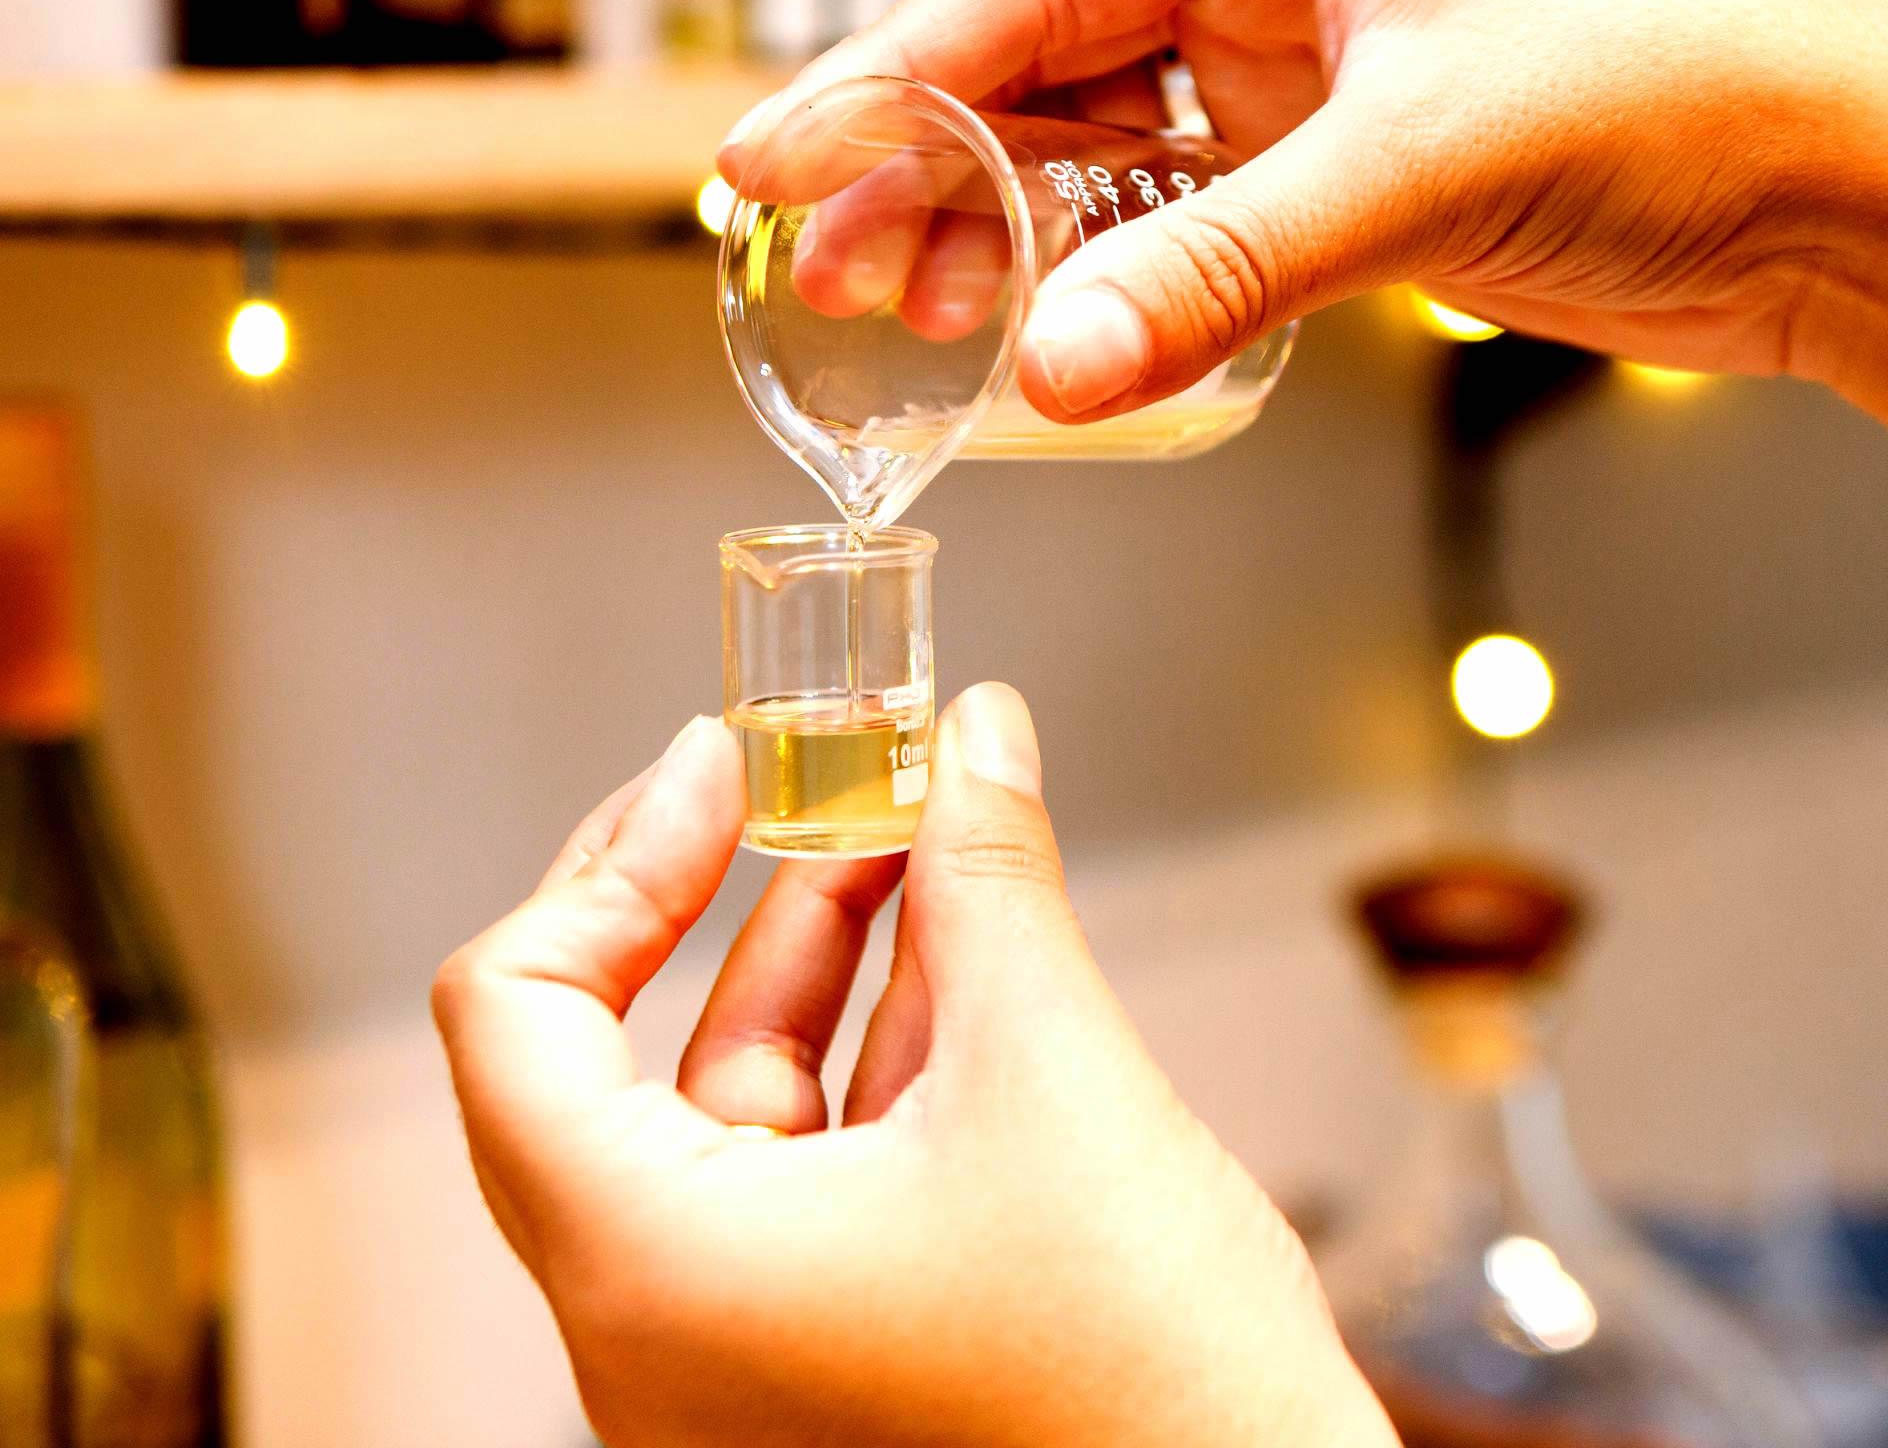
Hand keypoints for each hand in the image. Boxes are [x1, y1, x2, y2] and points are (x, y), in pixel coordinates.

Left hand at [434, 684, 1395, 1447]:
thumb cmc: (1149, 1395)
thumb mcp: (1055, 1075)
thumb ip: (990, 878)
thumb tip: (975, 732)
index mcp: (654, 1276)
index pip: (512, 1019)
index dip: (611, 862)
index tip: (713, 768)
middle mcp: (660, 1338)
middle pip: (616, 1057)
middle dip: (726, 899)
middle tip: (795, 780)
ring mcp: (741, 1360)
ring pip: (733, 1106)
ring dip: (821, 955)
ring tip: (912, 837)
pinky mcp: (824, 1359)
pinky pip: (805, 1168)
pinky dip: (870, 1047)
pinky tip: (951, 947)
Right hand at [720, 0, 1887, 504]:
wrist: (1833, 194)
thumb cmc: (1684, 93)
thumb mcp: (1426, 165)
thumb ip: (1222, 268)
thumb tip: (1051, 366)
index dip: (897, 68)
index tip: (783, 148)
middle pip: (1044, 63)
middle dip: (928, 166)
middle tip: (823, 260)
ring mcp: (1295, 79)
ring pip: (1096, 152)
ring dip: (1004, 235)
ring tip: (909, 316)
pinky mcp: (1326, 178)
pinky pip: (1172, 223)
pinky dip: (1104, 280)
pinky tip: (1040, 330)